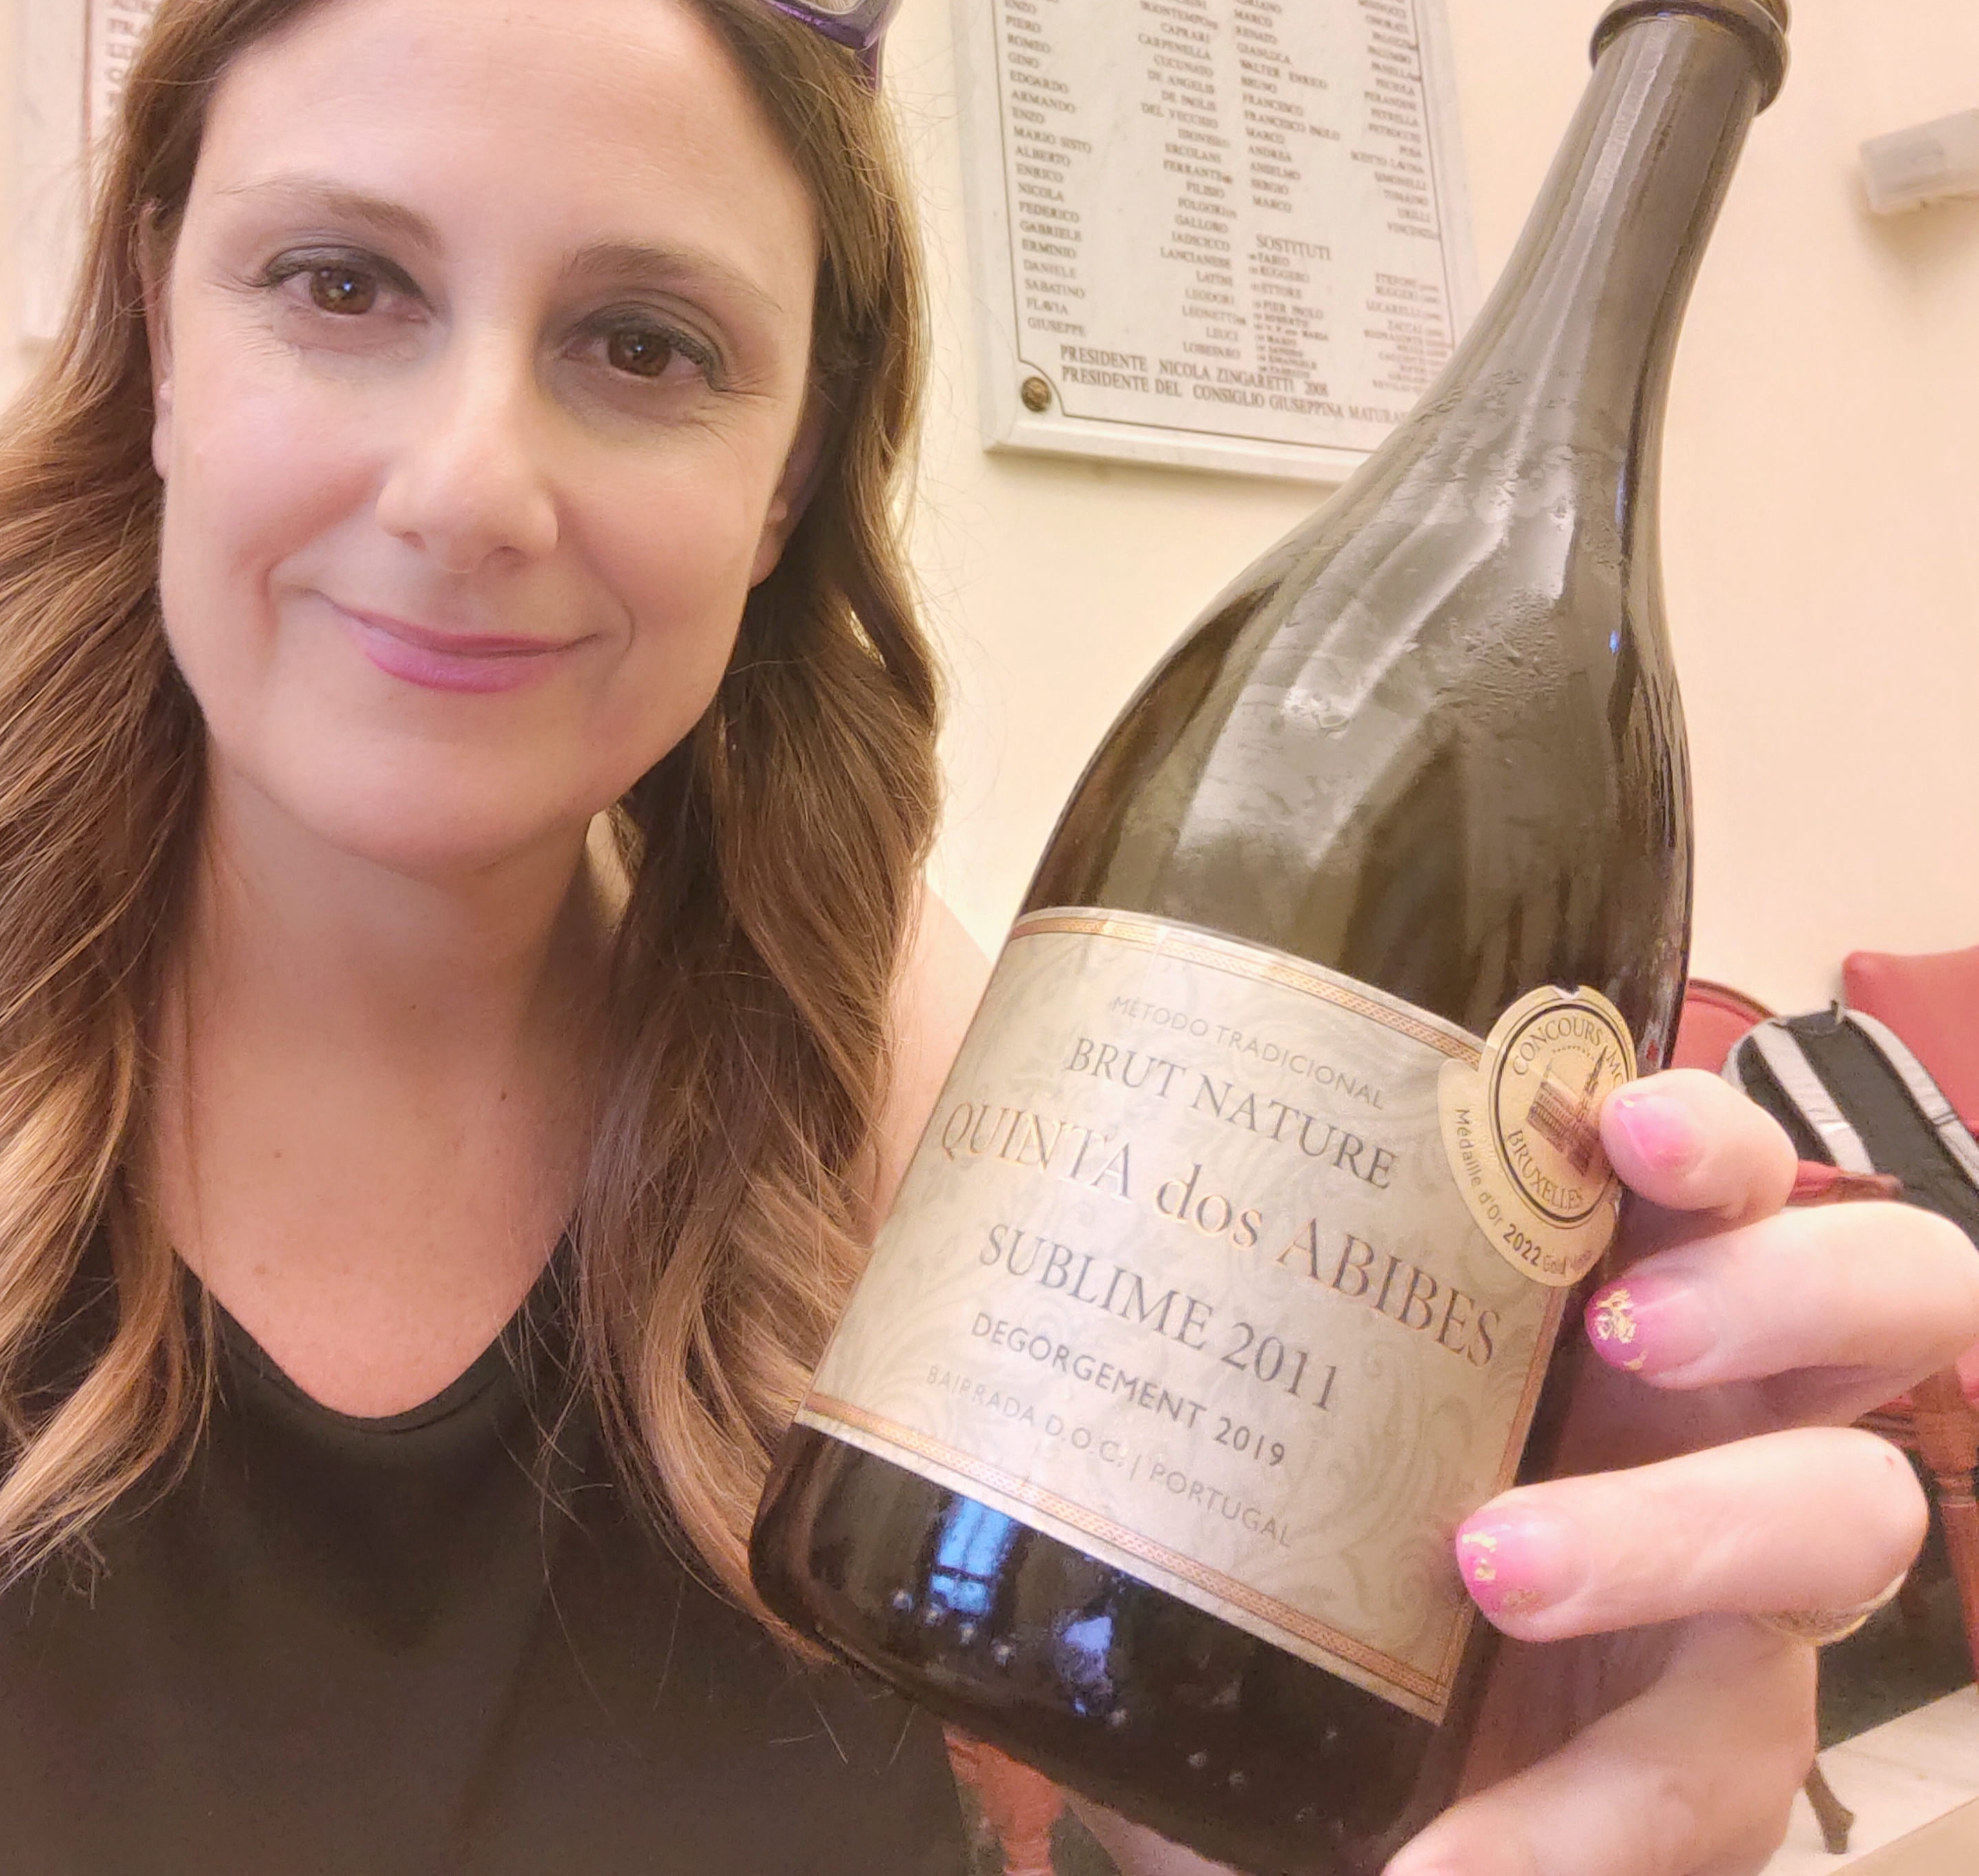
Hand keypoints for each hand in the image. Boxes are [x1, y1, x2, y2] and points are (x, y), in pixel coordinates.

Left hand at [1075, 1069, 1978, 1875]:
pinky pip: (1707, 1787)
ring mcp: (1734, 1593)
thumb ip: (1202, 1287)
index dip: (1713, 1125)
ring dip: (1678, 1531)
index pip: (1727, 1168)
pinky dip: (1569, 1823)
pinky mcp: (1708, 1768)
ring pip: (1848, 1520)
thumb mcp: (1249, 1404)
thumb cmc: (1272, 1550)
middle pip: (1889, 1295)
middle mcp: (1705, 1415)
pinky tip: (1432, 1857)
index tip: (1607, 1119)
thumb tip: (1030, 1117)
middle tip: (1618, 1328)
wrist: (1277, 1803)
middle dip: (1786, 1278)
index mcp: (1603, 1291)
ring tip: (1492, 1564)